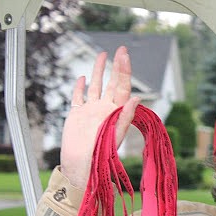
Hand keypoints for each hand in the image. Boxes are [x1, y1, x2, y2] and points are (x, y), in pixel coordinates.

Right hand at [59, 46, 139, 187]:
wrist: (82, 165)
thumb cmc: (101, 153)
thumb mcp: (116, 133)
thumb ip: (126, 115)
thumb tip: (137, 97)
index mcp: (116, 111)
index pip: (123, 86)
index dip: (124, 70)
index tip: (124, 54)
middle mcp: (105, 108)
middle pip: (112, 83)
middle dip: (116, 66)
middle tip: (120, 49)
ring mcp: (91, 110)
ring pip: (96, 86)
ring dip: (99, 72)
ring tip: (102, 55)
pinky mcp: (77, 114)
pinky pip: (79, 97)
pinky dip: (80, 87)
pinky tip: (82, 78)